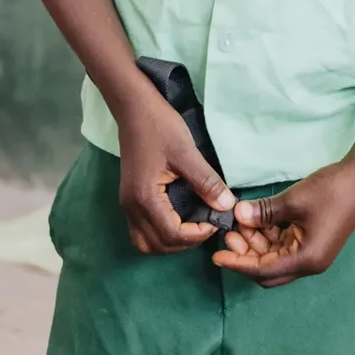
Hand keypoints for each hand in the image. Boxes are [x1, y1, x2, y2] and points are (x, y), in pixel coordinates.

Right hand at [115, 93, 234, 254]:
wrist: (134, 108)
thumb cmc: (160, 127)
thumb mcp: (187, 152)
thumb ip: (206, 181)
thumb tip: (227, 205)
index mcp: (145, 197)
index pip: (172, 234)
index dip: (197, 235)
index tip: (215, 220)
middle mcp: (131, 207)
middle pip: (157, 245)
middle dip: (185, 243)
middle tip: (206, 226)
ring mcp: (127, 204)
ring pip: (145, 243)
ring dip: (169, 243)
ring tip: (192, 227)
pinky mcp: (129, 199)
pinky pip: (140, 231)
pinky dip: (159, 234)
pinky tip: (177, 220)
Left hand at [211, 159, 354, 286]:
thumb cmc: (330, 191)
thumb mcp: (293, 200)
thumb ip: (264, 212)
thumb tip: (237, 216)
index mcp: (306, 259)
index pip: (264, 270)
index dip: (239, 263)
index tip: (216, 255)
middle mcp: (309, 262)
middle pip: (269, 270)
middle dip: (246, 255)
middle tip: (228, 234)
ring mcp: (313, 252)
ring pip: (276, 257)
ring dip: (257, 243)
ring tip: (239, 223)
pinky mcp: (314, 240)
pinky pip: (285, 245)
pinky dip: (269, 236)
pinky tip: (256, 220)